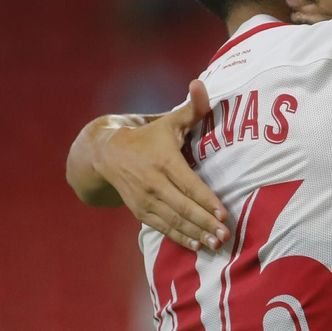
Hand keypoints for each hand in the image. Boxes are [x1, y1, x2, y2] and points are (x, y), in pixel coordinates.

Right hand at [97, 82, 230, 249]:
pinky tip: (196, 246)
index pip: (188, 183)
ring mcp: (145, 200)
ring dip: (195, 235)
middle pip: (182, 207)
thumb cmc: (147, 137)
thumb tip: (201, 84)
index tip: (223, 213)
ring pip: (173, 221)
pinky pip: (162, 228)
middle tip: (225, 236)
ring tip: (216, 245)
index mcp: (163, 161)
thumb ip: (191, 109)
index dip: (206, 200)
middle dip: (204, 223)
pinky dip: (179, 238)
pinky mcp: (140, 212)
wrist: (106, 155)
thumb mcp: (168, 121)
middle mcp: (153, 183)